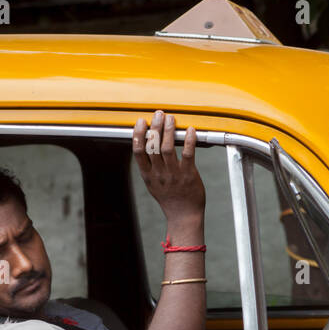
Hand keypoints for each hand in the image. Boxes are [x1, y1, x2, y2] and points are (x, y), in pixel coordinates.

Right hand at [132, 110, 205, 225]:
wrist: (183, 215)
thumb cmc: (169, 198)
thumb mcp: (153, 184)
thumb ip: (149, 167)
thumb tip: (146, 145)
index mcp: (148, 175)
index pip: (138, 151)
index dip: (138, 134)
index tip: (141, 121)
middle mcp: (158, 174)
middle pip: (153, 146)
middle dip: (155, 127)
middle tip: (158, 114)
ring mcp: (173, 174)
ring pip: (168, 148)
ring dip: (169, 130)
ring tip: (171, 118)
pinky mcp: (188, 175)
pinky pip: (188, 154)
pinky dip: (189, 141)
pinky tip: (190, 130)